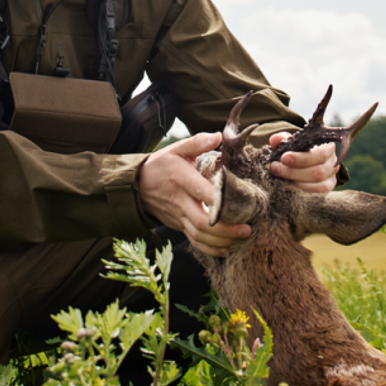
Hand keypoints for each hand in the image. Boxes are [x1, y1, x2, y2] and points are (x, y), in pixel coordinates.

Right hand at [137, 132, 249, 256]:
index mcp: (182, 180)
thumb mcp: (177, 149)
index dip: (221, 202)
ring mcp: (179, 217)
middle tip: (248, 229)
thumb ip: (198, 142)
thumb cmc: (162, 165)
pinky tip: (226, 248)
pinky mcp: (178, 226)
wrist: (138, 185)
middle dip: (227, 230)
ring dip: (222, 242)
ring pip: (199, 236)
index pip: (203, 194)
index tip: (241, 204)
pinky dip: (211, 249)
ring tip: (242, 238)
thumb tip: (219, 136)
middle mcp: (180, 201)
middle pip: (203, 223)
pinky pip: (194, 242)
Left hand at [267, 132, 338, 193]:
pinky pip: (318, 192)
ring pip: (318, 183)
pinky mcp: (328, 187)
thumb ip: (283, 140)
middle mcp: (333, 162)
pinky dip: (303, 189)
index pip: (319, 154)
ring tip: (280, 176)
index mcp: (327, 147)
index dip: (301, 158)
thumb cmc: (299, 150)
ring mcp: (332, 176)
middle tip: (275, 168)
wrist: (306, 161)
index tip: (283, 158)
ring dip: (296, 181)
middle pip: (318, 171)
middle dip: (293, 171)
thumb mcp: (292, 142)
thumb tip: (275, 140)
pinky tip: (289, 185)